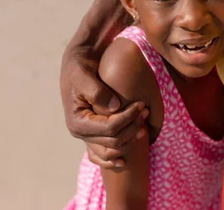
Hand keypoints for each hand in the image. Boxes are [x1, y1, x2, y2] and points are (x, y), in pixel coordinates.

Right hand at [60, 44, 148, 167]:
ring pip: (112, 150)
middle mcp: (80, 132)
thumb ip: (97, 91)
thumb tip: (115, 107)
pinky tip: (125, 162)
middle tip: (146, 110)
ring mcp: (86, 135)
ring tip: (143, 125)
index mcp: (77, 121)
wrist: (78, 62)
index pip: (110, 128)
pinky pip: (102, 154)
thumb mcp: (84, 74)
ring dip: (130, 139)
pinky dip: (113, 159)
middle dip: (132, 127)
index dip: (128, 118)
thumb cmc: (80, 66)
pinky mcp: (93, 133)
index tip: (142, 104)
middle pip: (114, 141)